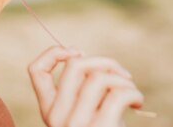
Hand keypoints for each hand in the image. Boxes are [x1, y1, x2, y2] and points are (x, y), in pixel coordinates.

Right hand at [27, 46, 143, 126]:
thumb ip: (75, 93)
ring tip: (131, 90)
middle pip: (75, 65)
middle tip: (121, 75)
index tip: (78, 53)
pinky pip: (118, 94)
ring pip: (99, 77)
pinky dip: (132, 92)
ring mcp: (76, 125)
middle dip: (104, 61)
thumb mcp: (80, 116)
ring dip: (122, 78)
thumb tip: (80, 55)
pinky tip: (137, 101)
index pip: (35, 70)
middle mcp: (57, 118)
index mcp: (48, 112)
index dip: (54, 52)